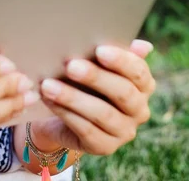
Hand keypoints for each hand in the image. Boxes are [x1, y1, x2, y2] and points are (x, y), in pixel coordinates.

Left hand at [35, 40, 155, 155]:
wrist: (66, 111)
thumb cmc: (84, 79)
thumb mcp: (96, 63)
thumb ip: (113, 52)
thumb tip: (143, 45)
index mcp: (144, 85)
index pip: (139, 72)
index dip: (121, 61)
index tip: (99, 49)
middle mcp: (140, 110)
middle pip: (123, 93)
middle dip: (96, 78)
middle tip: (71, 65)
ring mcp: (124, 132)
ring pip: (102, 113)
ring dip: (73, 97)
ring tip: (49, 84)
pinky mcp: (105, 147)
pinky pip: (86, 130)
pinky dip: (65, 113)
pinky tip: (48, 99)